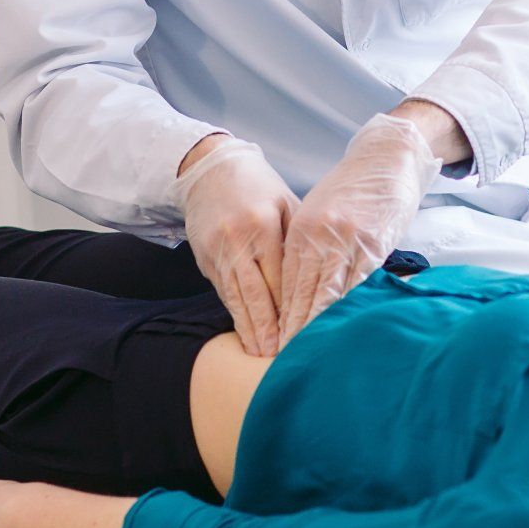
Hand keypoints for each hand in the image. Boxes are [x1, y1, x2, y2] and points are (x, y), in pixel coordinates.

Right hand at [172, 136, 299, 355]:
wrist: (210, 169)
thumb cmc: (258, 186)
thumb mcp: (286, 203)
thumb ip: (299, 239)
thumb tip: (323, 274)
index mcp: (263, 226)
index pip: (280, 278)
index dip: (292, 308)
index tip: (305, 332)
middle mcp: (238, 241)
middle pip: (256, 295)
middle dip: (269, 329)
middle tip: (280, 358)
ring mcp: (218, 252)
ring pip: (236, 299)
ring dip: (250, 329)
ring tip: (261, 355)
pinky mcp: (205, 259)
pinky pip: (223, 292)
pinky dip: (235, 314)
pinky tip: (245, 333)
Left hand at [276, 113, 440, 348]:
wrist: (385, 157)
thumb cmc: (352, 189)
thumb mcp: (319, 214)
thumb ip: (307, 248)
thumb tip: (298, 291)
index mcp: (300, 230)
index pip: (286, 283)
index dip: (280, 317)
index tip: (273, 345)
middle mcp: (318, 235)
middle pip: (302, 292)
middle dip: (293, 330)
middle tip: (284, 362)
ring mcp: (346, 239)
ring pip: (328, 292)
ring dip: (318, 326)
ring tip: (310, 356)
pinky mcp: (374, 242)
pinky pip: (360, 282)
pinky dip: (351, 308)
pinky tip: (346, 330)